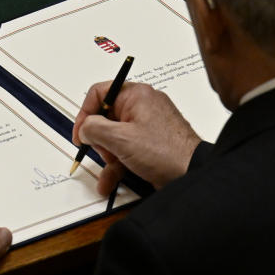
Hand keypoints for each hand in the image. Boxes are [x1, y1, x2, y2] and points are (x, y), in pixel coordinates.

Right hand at [73, 82, 200, 194]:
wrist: (193, 173)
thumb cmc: (166, 151)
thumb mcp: (121, 138)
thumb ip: (95, 128)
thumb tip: (85, 128)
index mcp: (136, 95)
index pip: (100, 93)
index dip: (85, 113)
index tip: (81, 133)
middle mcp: (142, 107)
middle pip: (106, 118)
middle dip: (100, 141)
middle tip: (103, 152)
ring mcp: (147, 126)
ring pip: (115, 138)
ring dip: (107, 158)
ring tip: (109, 173)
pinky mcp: (150, 144)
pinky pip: (126, 150)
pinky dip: (117, 165)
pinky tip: (110, 182)